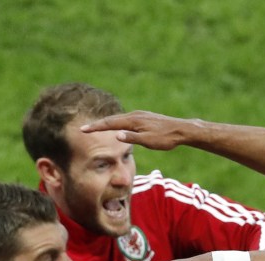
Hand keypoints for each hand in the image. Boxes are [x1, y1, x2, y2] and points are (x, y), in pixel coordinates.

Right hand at [80, 110, 195, 149]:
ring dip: (107, 123)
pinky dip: (117, 122)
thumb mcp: (148, 141)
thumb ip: (132, 138)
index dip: (96, 127)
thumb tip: (116, 135)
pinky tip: (117, 126)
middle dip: (98, 124)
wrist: (181, 130)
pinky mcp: (144, 117)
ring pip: (119, 118)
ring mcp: (140, 115)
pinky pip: (126, 119)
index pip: (110, 124)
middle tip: (84, 128)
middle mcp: (135, 115)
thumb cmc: (166, 138)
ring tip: (96, 127)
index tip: (83, 130)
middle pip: (112, 119)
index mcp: (133, 121)